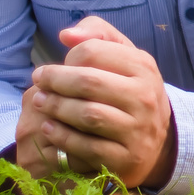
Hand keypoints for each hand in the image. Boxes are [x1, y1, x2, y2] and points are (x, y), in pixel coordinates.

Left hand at [13, 15, 174, 189]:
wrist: (156, 142)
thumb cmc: (129, 92)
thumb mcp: (124, 59)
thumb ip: (98, 36)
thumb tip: (66, 36)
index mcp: (143, 67)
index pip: (94, 51)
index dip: (67, 58)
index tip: (54, 67)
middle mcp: (145, 97)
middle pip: (88, 82)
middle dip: (55, 81)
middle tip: (37, 82)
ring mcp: (138, 129)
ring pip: (87, 115)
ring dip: (55, 108)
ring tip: (39, 103)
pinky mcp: (126, 158)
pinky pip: (87, 147)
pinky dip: (62, 137)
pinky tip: (48, 128)